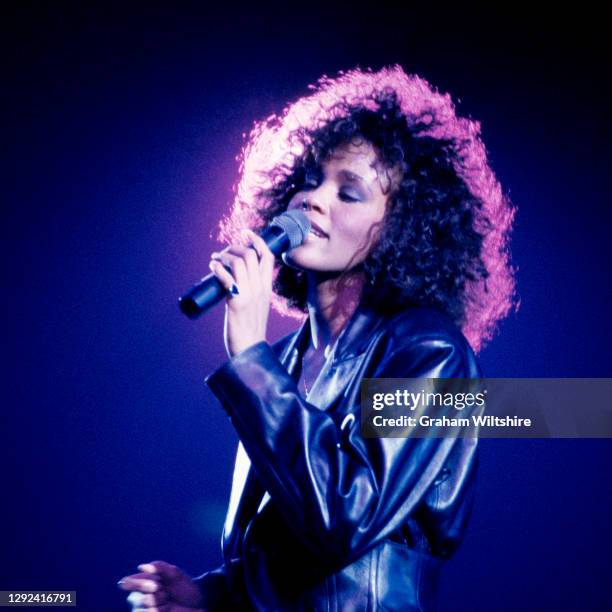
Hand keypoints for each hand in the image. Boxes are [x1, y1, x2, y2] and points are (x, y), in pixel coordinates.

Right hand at [118, 560, 203, 610]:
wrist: (196, 603)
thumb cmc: (184, 586)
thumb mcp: (175, 574)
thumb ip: (159, 567)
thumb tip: (141, 567)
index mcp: (142, 582)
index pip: (129, 582)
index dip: (140, 584)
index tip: (155, 585)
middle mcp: (138, 596)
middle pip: (134, 598)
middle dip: (153, 596)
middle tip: (165, 594)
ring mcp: (142, 609)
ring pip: (140, 609)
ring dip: (156, 606)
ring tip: (167, 603)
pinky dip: (158, 611)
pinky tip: (166, 610)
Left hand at [209, 229, 274, 356]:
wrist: (249, 349)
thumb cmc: (249, 329)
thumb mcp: (257, 305)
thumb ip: (252, 291)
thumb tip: (234, 278)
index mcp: (267, 288)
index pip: (268, 257)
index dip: (257, 241)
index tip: (246, 232)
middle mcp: (260, 289)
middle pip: (251, 255)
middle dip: (234, 248)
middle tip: (221, 254)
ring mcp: (249, 295)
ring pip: (239, 262)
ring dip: (223, 256)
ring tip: (214, 260)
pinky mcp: (237, 302)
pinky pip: (227, 278)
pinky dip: (218, 268)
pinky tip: (212, 268)